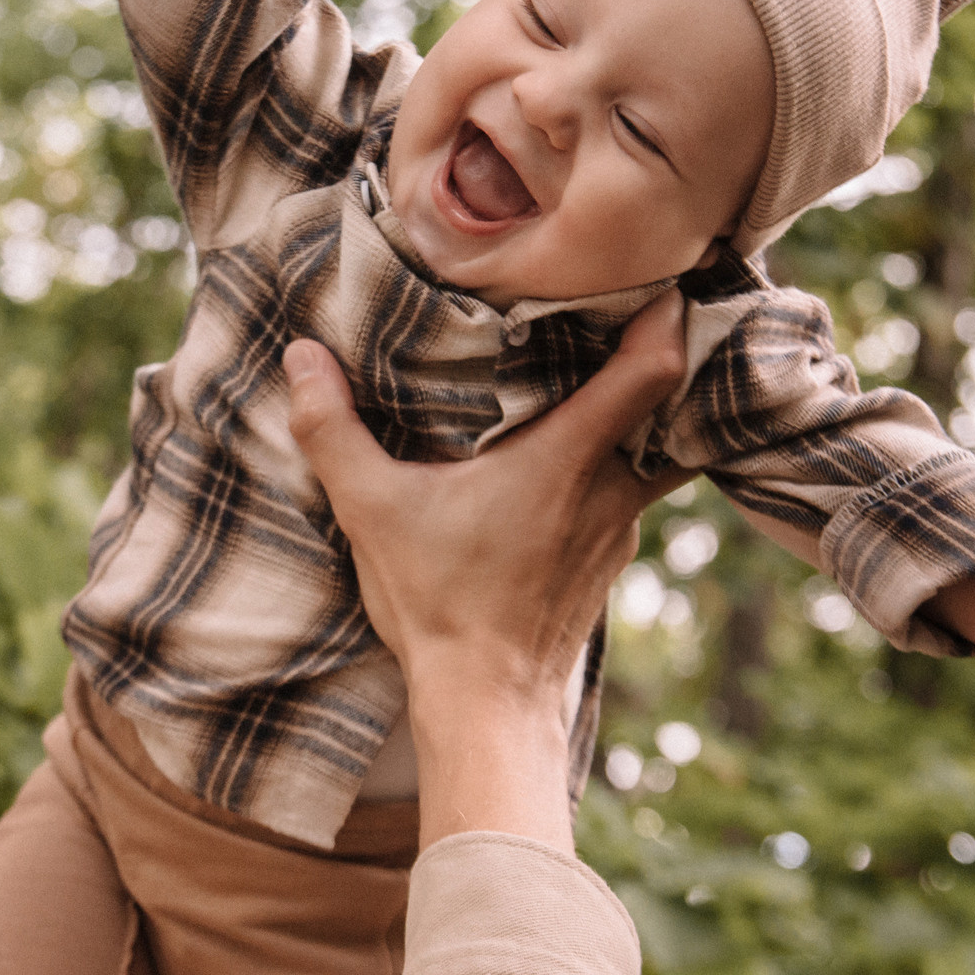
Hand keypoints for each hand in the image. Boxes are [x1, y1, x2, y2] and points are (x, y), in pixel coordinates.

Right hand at [288, 293, 687, 847]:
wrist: (488, 707)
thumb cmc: (440, 608)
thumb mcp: (372, 512)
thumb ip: (335, 431)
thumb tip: (301, 358)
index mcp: (569, 458)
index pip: (657, 364)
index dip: (671, 309)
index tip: (658, 267)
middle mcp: (612, 487)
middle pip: (673, 396)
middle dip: (662, 344)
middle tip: (631, 296)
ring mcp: (620, 526)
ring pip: (657, 444)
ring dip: (639, 405)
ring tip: (601, 362)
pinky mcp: (611, 558)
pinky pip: (634, 486)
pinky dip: (618, 456)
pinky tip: (573, 449)